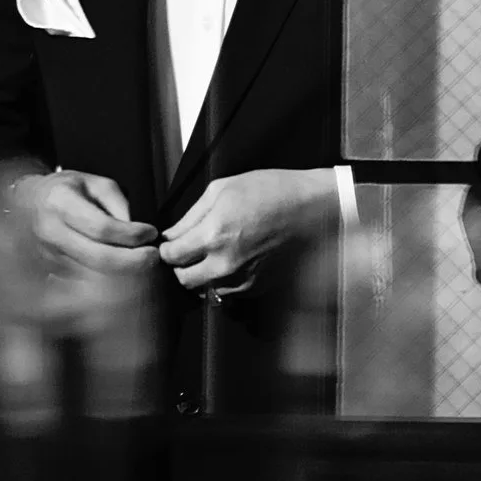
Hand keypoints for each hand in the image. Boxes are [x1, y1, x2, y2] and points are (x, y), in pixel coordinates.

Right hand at [12, 168, 158, 277]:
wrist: (30, 202)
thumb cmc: (68, 189)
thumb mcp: (95, 183)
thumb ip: (118, 205)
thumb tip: (139, 233)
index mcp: (60, 203)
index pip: (101, 227)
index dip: (130, 234)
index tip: (151, 233)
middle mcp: (51, 233)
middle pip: (98, 258)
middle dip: (132, 262)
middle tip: (154, 257)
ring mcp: (49, 256)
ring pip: (93, 274)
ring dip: (123, 274)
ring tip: (142, 264)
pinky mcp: (52, 271)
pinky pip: (86, 281)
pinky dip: (109, 280)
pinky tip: (124, 271)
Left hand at [160, 168, 342, 294]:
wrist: (313, 209)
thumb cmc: (270, 190)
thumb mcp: (223, 188)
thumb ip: (191, 215)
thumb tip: (171, 235)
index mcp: (214, 234)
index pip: (172, 256)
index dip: (167, 249)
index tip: (171, 243)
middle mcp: (225, 263)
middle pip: (184, 280)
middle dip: (181, 266)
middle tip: (187, 252)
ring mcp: (243, 280)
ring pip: (205, 289)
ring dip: (202, 276)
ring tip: (212, 256)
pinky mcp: (258, 288)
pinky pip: (229, 292)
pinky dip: (224, 281)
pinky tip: (234, 261)